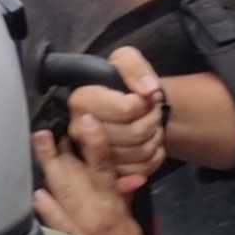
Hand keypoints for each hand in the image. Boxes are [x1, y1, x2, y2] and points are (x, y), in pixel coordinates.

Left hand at [33, 120, 153, 234]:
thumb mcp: (130, 211)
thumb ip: (121, 189)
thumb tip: (113, 166)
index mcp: (112, 203)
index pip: (103, 166)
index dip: (95, 142)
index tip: (86, 120)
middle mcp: (93, 213)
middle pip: (72, 178)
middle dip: (55, 154)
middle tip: (42, 133)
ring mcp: (77, 228)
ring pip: (59, 195)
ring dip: (47, 174)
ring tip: (35, 154)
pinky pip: (53, 222)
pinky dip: (45, 207)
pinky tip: (37, 194)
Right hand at [65, 47, 167, 193]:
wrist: (128, 108)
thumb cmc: (123, 84)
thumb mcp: (125, 60)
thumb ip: (134, 67)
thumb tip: (148, 90)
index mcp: (80, 101)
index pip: (125, 109)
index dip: (143, 103)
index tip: (146, 97)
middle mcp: (79, 131)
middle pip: (134, 133)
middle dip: (152, 120)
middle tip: (154, 112)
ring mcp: (91, 156)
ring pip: (138, 153)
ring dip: (155, 137)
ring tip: (152, 126)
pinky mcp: (106, 174)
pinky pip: (140, 171)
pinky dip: (154, 157)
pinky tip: (151, 145)